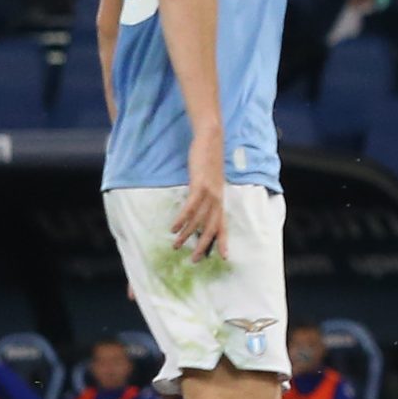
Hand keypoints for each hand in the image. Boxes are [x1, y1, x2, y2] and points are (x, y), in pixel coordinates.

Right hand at [171, 131, 228, 261]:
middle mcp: (218, 198)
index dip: (224, 240)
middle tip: (194, 260)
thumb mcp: (209, 179)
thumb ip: (205, 193)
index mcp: (220, 198)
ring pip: (199, 220)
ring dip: (186, 234)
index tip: (225, 257)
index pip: (223, 224)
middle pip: (212, 227)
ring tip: (176, 245)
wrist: (211, 138)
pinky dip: (182, 219)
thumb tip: (197, 205)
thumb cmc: (208, 159)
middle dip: (203, 245)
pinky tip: (173, 228)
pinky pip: (190, 207)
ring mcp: (210, 192)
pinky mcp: (200, 184)